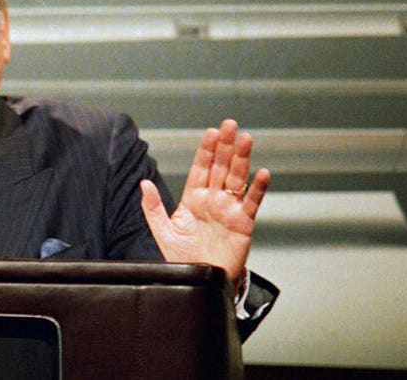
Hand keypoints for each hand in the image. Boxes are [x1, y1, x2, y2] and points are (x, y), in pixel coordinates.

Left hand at [139, 119, 269, 286]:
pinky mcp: (243, 223)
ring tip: (246, 139)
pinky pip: (252, 203)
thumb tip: (143, 183)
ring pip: (236, 179)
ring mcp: (229, 209)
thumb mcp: (163, 232)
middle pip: (220, 167)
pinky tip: (262, 173)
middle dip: (225, 146)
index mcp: (193, 199)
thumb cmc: (183, 259)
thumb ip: (152, 207)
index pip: (200, 168)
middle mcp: (213, 200)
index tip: (211, 132)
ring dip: (242, 159)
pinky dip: (257, 188)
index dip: (206, 150)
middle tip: (230, 124)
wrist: (201, 282)